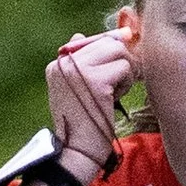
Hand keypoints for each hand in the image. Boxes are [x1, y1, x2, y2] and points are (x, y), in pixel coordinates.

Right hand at [43, 30, 131, 178]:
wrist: (77, 151)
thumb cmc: (81, 123)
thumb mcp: (74, 89)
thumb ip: (79, 63)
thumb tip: (80, 34)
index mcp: (58, 63)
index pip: (93, 39)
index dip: (113, 48)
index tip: (124, 63)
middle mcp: (64, 62)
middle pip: (108, 42)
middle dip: (123, 59)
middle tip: (126, 79)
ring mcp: (78, 70)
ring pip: (119, 52)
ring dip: (126, 72)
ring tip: (117, 91)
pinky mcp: (96, 82)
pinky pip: (124, 68)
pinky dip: (127, 83)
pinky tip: (116, 98)